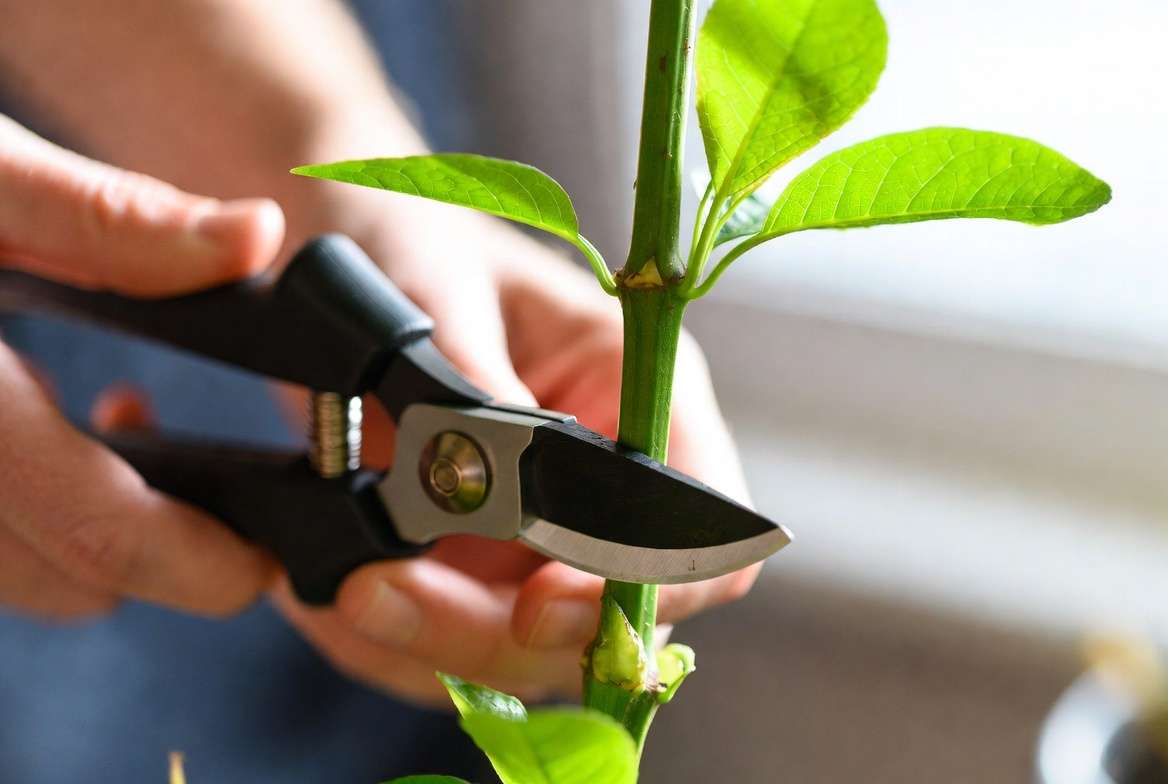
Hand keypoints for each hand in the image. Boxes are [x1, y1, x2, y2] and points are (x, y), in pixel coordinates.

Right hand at [0, 115, 283, 619]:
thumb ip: (104, 217)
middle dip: (164, 546)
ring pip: (18, 571)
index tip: (270, 552)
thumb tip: (252, 239)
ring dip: (91, 523)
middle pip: (66, 578)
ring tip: (127, 418)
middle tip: (226, 477)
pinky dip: (29, 504)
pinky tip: (44, 420)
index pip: (95, 533)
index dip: (205, 562)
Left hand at [273, 214, 758, 703]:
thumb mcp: (437, 291)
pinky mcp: (479, 558)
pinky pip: (457, 642)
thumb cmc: (405, 233)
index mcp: (637, 389)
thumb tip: (495, 488)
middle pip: (608, 617)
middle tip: (379, 597)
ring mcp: (543, 528)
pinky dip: (396, 642)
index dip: (640, 587)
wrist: (340, 240)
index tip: (536, 601)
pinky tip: (335, 592)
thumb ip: (475, 390)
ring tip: (339, 591)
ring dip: (435, 645)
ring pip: (528, 647)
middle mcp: (607, 473)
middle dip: (497, 628)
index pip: (701, 528)